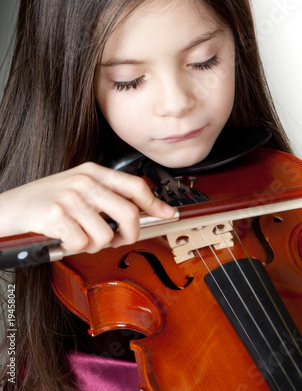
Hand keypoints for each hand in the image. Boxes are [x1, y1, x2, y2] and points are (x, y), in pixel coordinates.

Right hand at [0, 162, 174, 253]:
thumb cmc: (42, 202)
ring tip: (78, 237)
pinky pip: (82, 244)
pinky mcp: (55, 215)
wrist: (6, 209)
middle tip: (118, 240)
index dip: (154, 202)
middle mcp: (84, 181)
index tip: (167, 213)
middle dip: (129, 235)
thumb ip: (105, 196)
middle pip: (128, 213)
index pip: (134, 185)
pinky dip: (73, 248)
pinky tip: (62, 239)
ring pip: (106, 235)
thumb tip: (138, 213)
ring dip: (94, 245)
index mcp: (92, 171)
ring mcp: (70, 197)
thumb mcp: (76, 188)